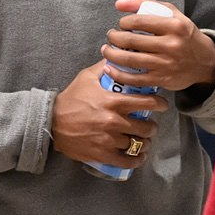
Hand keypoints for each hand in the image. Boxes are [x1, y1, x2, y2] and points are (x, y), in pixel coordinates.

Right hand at [51, 61, 166, 169]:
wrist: (52, 122)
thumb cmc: (71, 99)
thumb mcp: (86, 77)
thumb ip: (104, 66)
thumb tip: (118, 53)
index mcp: (112, 102)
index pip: (145, 102)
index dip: (158, 103)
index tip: (162, 104)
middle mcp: (113, 122)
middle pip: (145, 127)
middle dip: (151, 126)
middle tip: (150, 125)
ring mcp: (108, 140)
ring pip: (138, 145)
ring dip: (144, 143)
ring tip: (144, 140)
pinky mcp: (103, 155)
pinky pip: (127, 161)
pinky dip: (136, 160)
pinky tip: (139, 156)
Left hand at [102, 0, 214, 92]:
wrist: (204, 61)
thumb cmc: (183, 34)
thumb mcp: (171, 14)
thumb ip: (146, 4)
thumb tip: (119, 4)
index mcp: (174, 26)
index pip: (139, 21)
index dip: (124, 22)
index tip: (121, 24)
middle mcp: (171, 45)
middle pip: (132, 41)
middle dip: (114, 37)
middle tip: (110, 36)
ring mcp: (166, 64)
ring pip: (131, 60)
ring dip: (112, 55)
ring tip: (106, 50)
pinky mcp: (163, 80)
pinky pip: (135, 79)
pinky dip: (119, 74)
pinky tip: (110, 68)